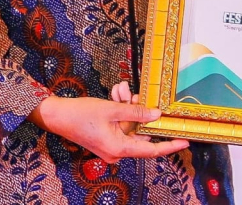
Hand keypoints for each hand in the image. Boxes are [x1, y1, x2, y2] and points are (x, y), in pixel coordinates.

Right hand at [29, 89, 188, 162]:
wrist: (56, 115)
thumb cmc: (81, 114)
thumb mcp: (112, 110)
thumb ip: (136, 112)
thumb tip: (156, 115)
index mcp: (119, 148)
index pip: (151, 151)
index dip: (169, 146)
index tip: (185, 141)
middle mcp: (117, 150)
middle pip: (140, 133)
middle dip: (141, 111)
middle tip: (137, 94)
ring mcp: (111, 144)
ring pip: (131, 125)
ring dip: (129, 106)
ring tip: (121, 90)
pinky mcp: (106, 137)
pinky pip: (121, 124)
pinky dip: (122, 109)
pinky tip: (118, 93)